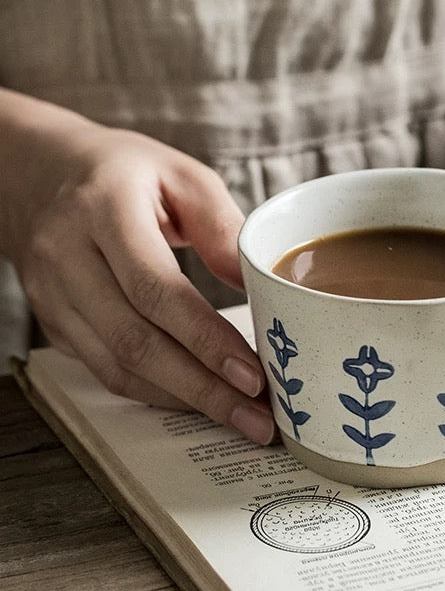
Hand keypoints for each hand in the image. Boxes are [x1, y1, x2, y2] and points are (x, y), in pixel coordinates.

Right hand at [4, 111, 274, 442]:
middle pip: (135, 342)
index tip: (253, 375)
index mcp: (104, 210)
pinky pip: (104, 370)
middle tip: (257, 419)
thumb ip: (221, 225)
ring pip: (117, 367)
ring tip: (239, 417)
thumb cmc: (124, 171)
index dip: (205, 339)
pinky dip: (155, 392)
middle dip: (203, 389)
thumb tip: (259, 285)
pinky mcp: (53, 321)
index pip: (155, 289)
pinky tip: (197, 400)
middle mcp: (67, 256)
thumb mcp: (181, 175)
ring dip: (183, 400)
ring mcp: (52, 295)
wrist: (39, 173)